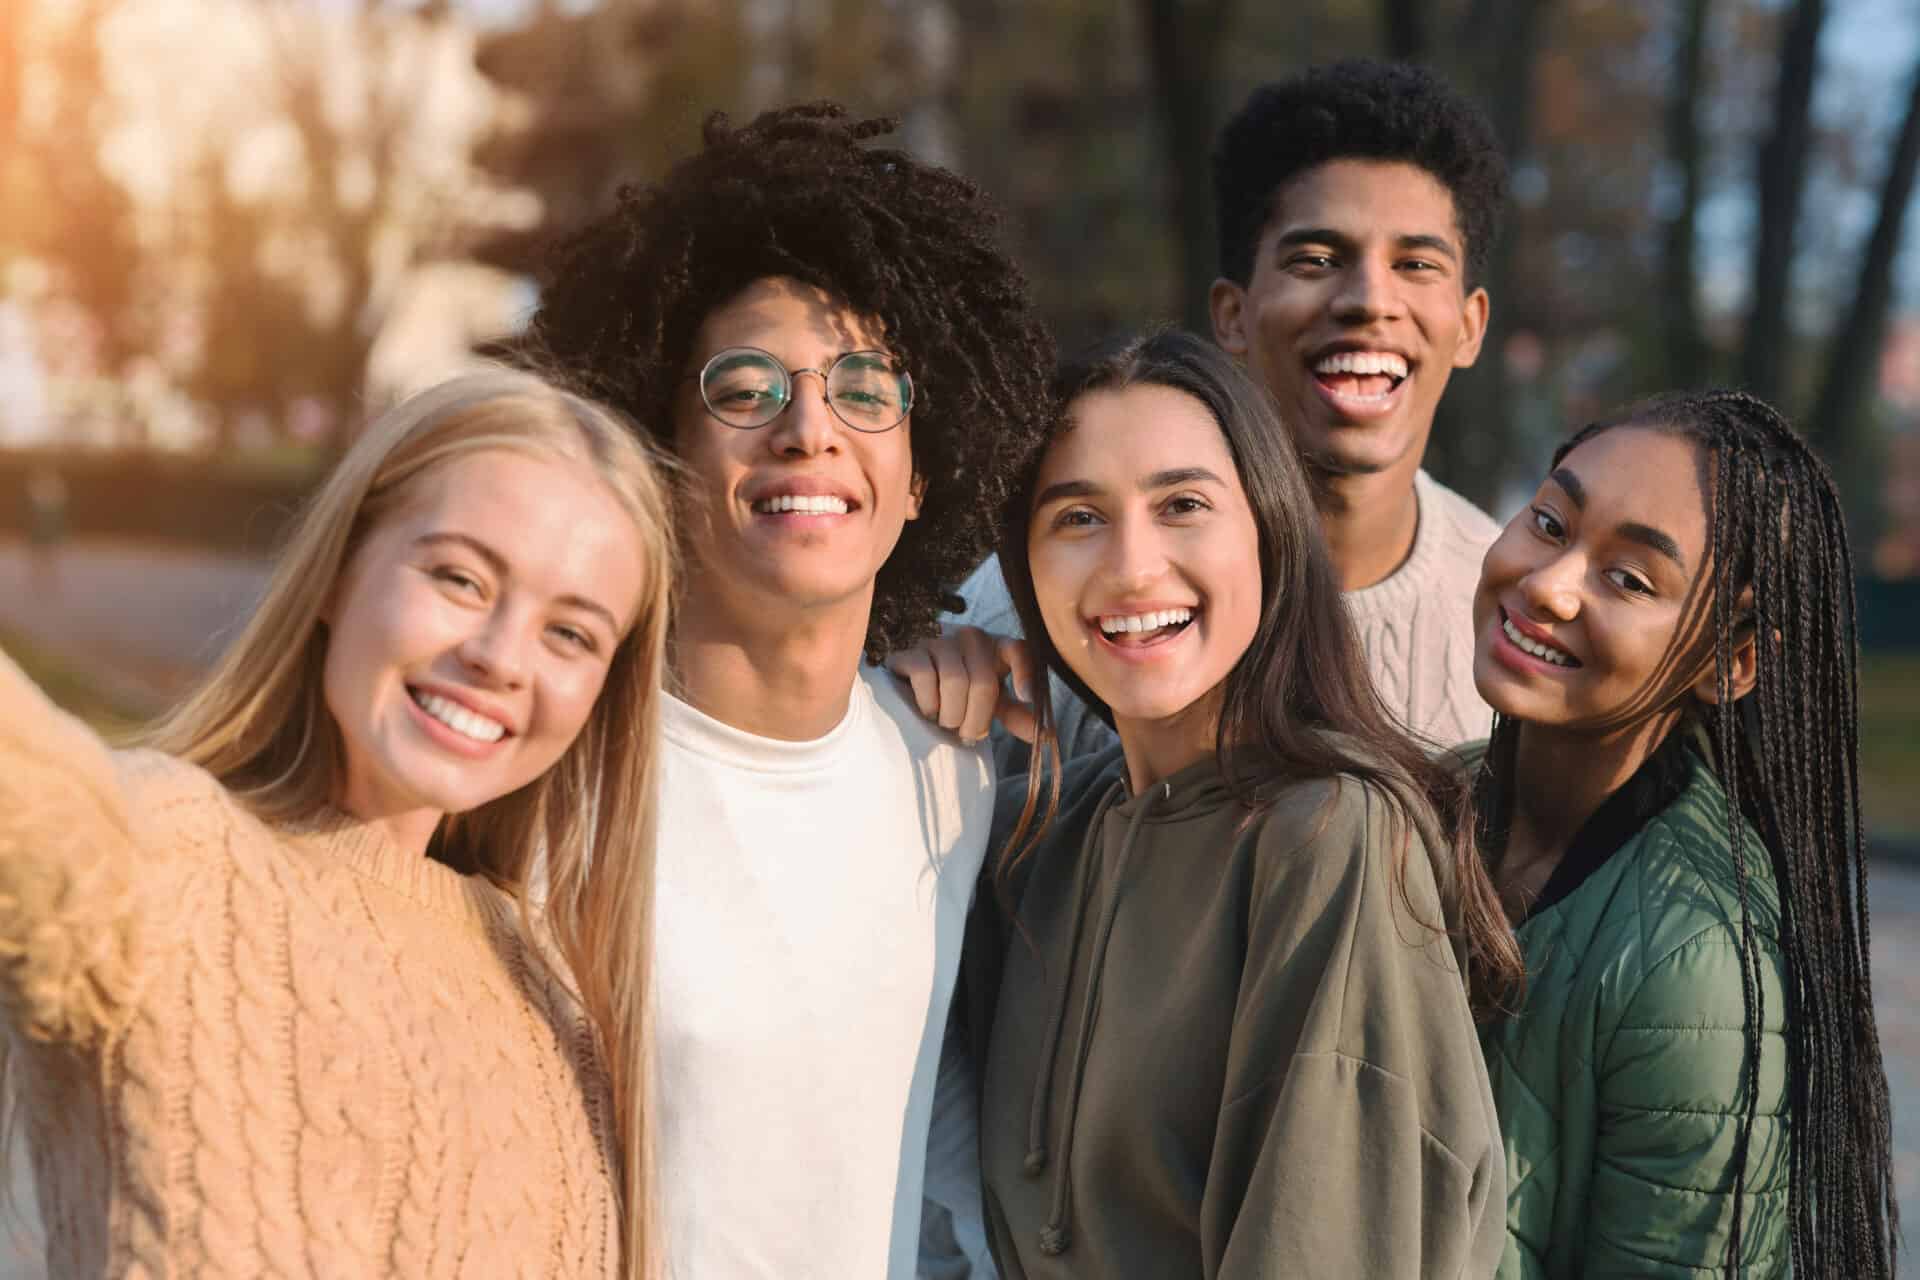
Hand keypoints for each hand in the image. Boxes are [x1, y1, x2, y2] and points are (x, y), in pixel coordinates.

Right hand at [886, 626, 1037, 744]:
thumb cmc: (960, 693)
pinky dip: (928, 702)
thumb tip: (1045, 734)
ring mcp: (939, 641)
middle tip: (968, 734)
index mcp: (996, 647)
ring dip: (951, 715)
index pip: (1019, 650)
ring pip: (954, 681)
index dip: (1025, 673)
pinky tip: (927, 710)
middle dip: (976, 719)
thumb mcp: (992, 702)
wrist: (912, 684)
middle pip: (983, 682)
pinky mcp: (911, 651)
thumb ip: (1015, 713)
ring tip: (946, 723)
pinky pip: (924, 676)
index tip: (1026, 698)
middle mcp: (970, 638)